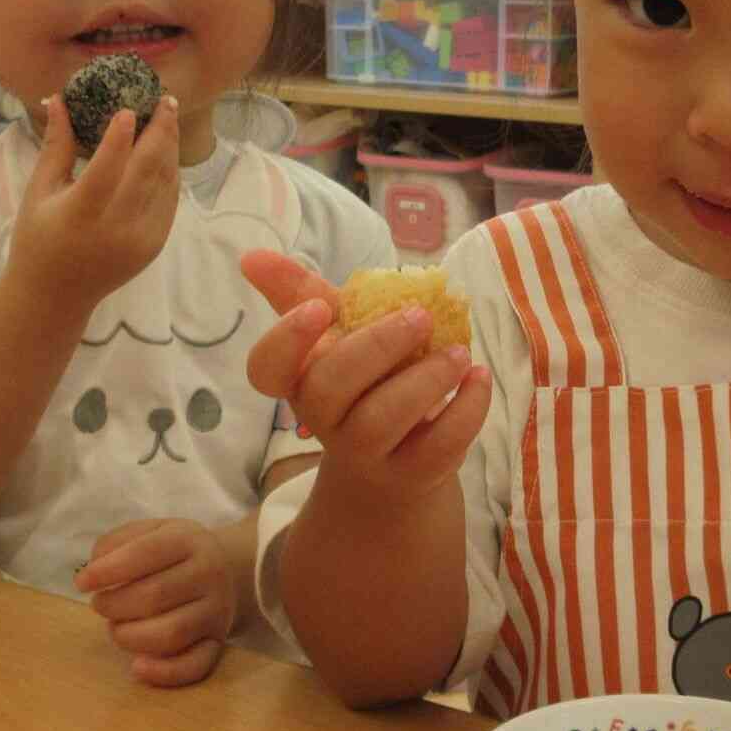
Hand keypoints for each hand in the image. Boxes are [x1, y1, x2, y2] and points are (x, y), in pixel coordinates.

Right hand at [7, 94, 181, 309]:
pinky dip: (170, 173)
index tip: (129, 107)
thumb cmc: (37, 239)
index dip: (119, 137)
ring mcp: (140, 239)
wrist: (55, 296)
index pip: (106, 169)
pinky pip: (169, 201)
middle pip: (147, 170)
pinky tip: (166, 151)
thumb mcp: (38, 192)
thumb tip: (58, 98)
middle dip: (160, 131)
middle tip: (164, 100)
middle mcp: (115, 227)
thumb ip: (55, 146)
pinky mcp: (154, 245)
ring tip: (168, 118)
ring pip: (165, 182)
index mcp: (80, 214)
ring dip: (170, 147)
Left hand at [75, 517, 236, 686]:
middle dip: (114, 605)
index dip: (108, 570)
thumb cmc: (173, 553)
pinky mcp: (217, 642)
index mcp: (188, 540)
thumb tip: (93, 572)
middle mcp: (209, 575)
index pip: (147, 553)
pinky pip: (195, 666)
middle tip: (100, 604)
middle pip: (154, 596)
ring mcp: (216, 612)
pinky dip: (163, 673)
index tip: (82, 583)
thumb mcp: (149, 531)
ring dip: (130, 636)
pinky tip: (137, 667)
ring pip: (170, 634)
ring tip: (116, 627)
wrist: (226, 570)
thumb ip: (116, 543)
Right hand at [240, 251, 489, 503]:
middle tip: (420, 316)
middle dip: (376, 346)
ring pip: (382, 420)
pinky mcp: (412, 474)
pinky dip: (466, 409)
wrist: (393, 464)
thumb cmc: (362, 383)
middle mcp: (323, 419)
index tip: (320, 308)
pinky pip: (437, 447)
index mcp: (299, 379)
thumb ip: (300, 293)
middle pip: (329, 388)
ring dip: (426, 379)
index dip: (286, 340)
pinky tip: (479, 378)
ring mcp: (365, 453)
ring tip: (460, 353)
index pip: (266, 370)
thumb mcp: (338, 335)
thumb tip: (251, 256)